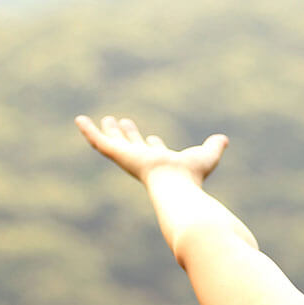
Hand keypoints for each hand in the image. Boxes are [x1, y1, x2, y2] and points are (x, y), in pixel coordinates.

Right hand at [74, 115, 227, 186]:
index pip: (155, 152)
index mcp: (161, 163)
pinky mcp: (118, 154)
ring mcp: (129, 158)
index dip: (154, 145)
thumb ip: (214, 147)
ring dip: (108, 131)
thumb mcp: (207, 155)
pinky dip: (88, 131)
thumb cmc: (192, 175)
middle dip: (128, 135)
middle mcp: (144, 161)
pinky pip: (99, 141)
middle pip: (133, 146)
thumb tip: (224, 140)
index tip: (154, 138)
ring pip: (114, 143)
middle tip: (122, 123)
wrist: (176, 186)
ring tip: (103, 119)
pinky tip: (79, 119)